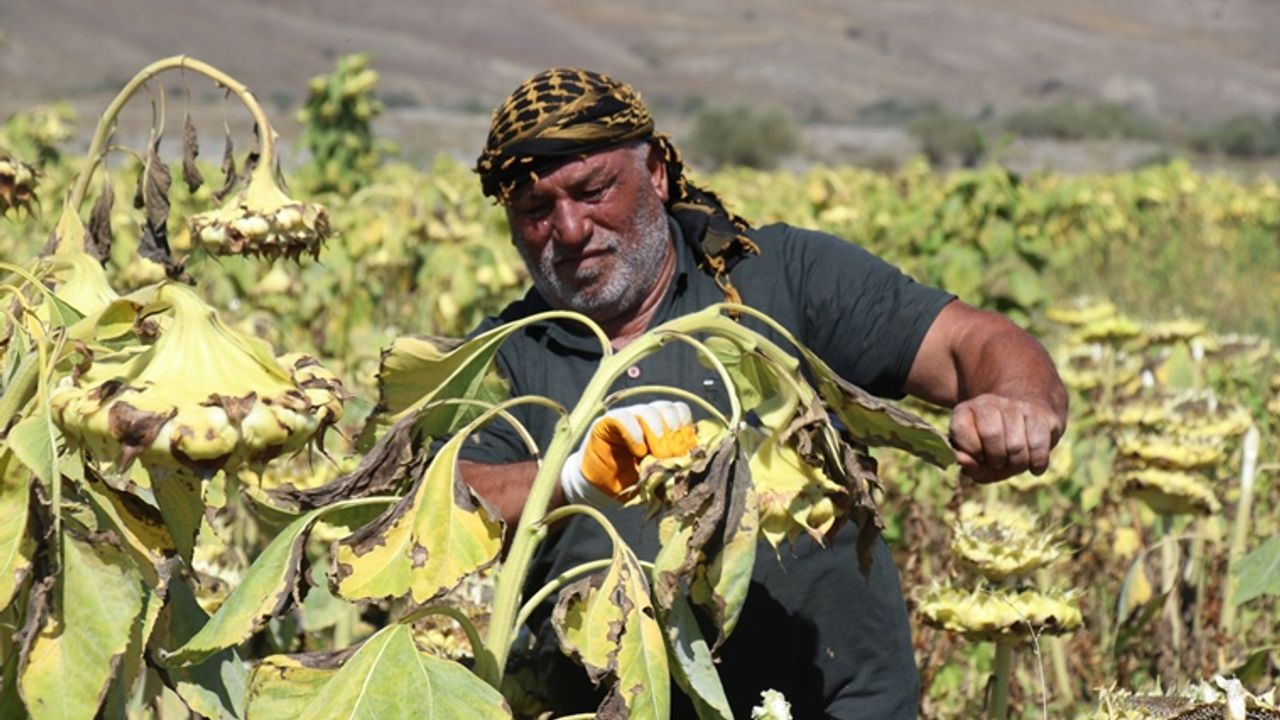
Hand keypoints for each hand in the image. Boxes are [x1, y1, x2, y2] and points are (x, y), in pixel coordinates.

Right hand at [560, 400, 695, 505]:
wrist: (602, 487)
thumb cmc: (634, 480)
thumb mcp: (661, 473)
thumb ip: (676, 464)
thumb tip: (694, 462)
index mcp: (663, 425)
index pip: (681, 412)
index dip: (686, 430)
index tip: (686, 452)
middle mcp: (646, 416)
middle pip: (668, 408)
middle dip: (673, 434)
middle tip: (670, 456)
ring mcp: (627, 417)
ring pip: (648, 411)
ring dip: (657, 432)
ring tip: (654, 455)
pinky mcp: (606, 423)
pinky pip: (623, 417)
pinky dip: (634, 432)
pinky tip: (638, 450)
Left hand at [948, 394, 1063, 482]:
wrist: (1026, 423)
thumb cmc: (996, 449)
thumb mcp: (977, 460)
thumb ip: (968, 464)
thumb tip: (961, 460)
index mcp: (965, 410)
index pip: (960, 430)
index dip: (971, 453)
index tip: (979, 458)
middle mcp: (989, 402)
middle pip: (992, 435)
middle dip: (996, 461)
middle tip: (1000, 464)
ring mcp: (1016, 405)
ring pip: (1016, 445)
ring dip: (1017, 465)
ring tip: (1016, 463)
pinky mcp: (1042, 414)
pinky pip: (1038, 447)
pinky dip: (1036, 463)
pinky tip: (1034, 465)